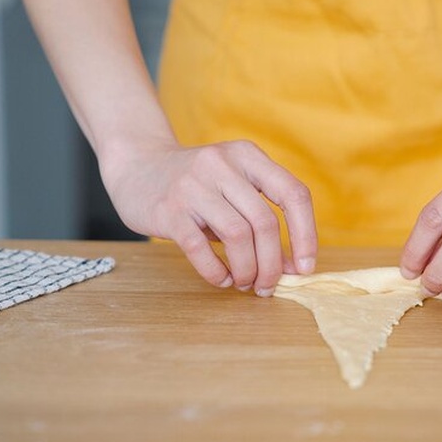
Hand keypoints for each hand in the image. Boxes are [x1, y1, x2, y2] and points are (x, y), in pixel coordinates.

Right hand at [101, 139, 317, 294]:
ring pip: (237, 236)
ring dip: (248, 269)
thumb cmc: (197, 184)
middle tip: (268, 286)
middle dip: (273, 263)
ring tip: (246, 282)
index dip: (306, 234)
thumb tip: (293, 266)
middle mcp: (223, 165)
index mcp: (248, 156)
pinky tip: (222, 279)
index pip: (293, 194)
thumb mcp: (234, 182)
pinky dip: (216, 271)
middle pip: (265, 222)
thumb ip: (261, 215)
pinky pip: (200, 248)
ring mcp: (193, 185)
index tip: (305, 267)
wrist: (136, 166)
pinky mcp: (168, 209)